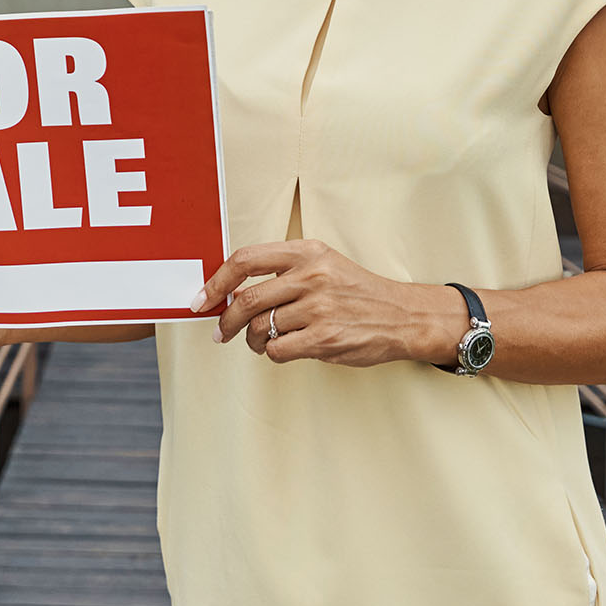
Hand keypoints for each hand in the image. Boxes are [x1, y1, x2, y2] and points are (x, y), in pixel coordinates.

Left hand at [196, 240, 456, 367]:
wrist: (403, 316)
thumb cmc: (357, 292)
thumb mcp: (323, 265)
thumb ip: (283, 273)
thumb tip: (232, 293)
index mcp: (307, 251)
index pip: (245, 260)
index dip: (216, 281)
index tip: (202, 298)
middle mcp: (311, 275)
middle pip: (246, 299)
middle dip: (227, 320)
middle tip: (221, 332)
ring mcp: (319, 307)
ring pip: (260, 328)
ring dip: (253, 341)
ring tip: (262, 342)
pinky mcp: (325, 337)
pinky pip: (278, 349)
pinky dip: (274, 353)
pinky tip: (287, 348)